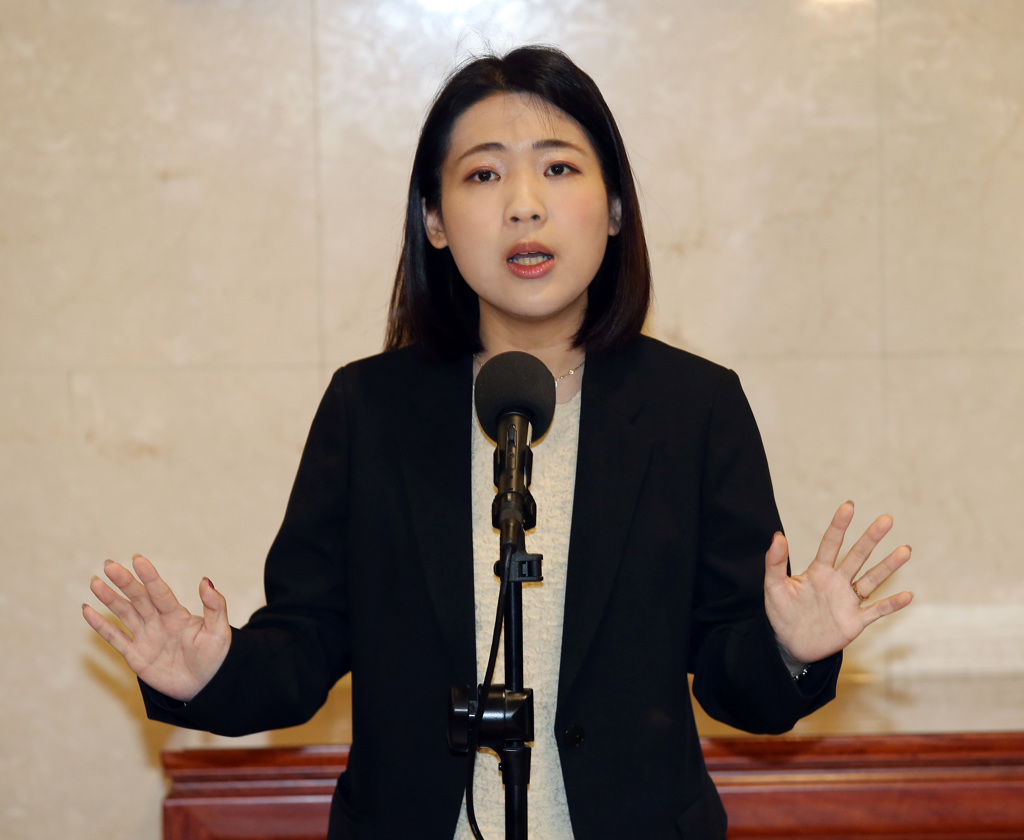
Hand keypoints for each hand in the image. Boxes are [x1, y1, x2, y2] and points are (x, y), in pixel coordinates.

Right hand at [83, 554, 230, 701]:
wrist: (206, 686)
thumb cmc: (215, 657)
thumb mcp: (219, 631)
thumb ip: (215, 606)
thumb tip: (206, 580)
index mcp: (177, 615)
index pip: (160, 592)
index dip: (149, 577)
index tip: (137, 559)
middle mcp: (159, 622)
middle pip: (139, 599)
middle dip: (125, 582)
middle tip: (110, 565)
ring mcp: (146, 637)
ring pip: (124, 614)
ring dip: (110, 599)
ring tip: (96, 582)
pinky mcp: (135, 656)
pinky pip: (115, 638)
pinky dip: (101, 625)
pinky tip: (88, 610)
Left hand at [764, 501, 912, 664]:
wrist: (790, 644)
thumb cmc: (782, 613)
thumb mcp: (774, 587)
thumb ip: (775, 562)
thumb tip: (778, 535)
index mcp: (818, 572)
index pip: (830, 544)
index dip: (839, 526)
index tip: (849, 506)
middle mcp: (837, 582)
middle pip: (857, 556)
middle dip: (871, 538)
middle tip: (886, 519)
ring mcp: (848, 601)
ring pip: (871, 579)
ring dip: (888, 566)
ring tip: (905, 549)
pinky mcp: (854, 622)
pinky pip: (876, 611)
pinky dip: (891, 604)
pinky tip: (907, 595)